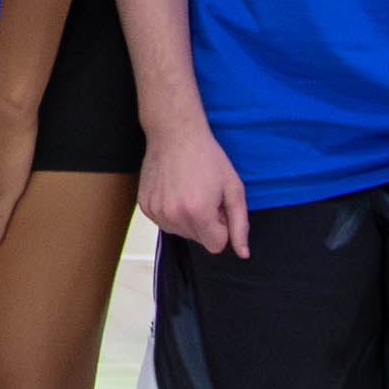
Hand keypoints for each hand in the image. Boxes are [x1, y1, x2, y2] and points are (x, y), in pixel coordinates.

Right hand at [137, 112, 248, 256]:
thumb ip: (240, 224)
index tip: (218, 205)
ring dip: (188, 219)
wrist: (175, 134)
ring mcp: (156, 212)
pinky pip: (164, 222)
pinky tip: (174, 190)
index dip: (222, 227)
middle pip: (198, 240)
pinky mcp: (144, 207)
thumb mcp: (233, 188)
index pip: (216, 246)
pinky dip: (172, 212)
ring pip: (180, 233)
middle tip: (204, 194)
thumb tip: (243, 253)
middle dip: (206, 223)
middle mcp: (174, 217)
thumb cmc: (208, 158)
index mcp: (199, 213)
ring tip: (189, 191)